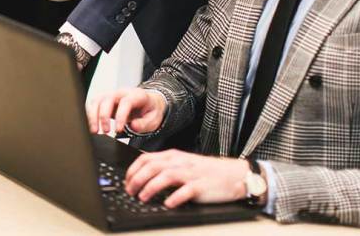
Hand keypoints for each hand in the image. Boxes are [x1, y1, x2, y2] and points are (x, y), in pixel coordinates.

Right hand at [87, 88, 166, 135]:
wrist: (148, 102)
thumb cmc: (150, 110)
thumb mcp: (154, 119)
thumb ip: (145, 123)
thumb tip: (134, 126)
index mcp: (137, 95)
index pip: (125, 102)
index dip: (120, 116)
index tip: (118, 130)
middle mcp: (122, 93)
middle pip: (108, 99)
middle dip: (104, 116)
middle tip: (105, 131)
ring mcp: (112, 95)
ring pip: (97, 100)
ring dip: (93, 116)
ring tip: (95, 131)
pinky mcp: (105, 100)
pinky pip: (94, 103)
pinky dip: (90, 114)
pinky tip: (92, 125)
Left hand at [123, 150, 251, 207]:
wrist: (234, 174)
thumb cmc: (206, 171)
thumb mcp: (182, 163)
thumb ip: (164, 165)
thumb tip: (142, 172)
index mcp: (173, 156)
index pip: (146, 158)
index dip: (132, 170)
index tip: (126, 181)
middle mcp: (180, 162)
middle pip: (152, 166)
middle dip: (137, 179)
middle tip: (130, 191)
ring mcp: (191, 173)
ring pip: (166, 176)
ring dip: (151, 187)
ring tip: (143, 197)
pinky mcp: (202, 186)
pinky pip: (186, 191)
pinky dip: (175, 197)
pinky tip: (168, 204)